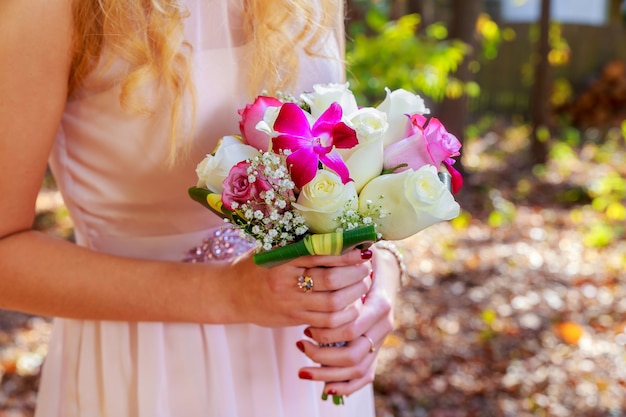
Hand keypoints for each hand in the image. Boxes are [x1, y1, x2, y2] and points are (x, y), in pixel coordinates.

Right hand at [227, 248, 372, 327]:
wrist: (232, 294)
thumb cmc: (257, 265)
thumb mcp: (274, 248)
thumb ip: (301, 243)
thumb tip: (339, 235)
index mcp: (283, 259)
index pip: (321, 255)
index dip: (347, 253)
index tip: (362, 249)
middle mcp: (286, 282)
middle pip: (331, 281)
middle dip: (355, 274)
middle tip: (366, 267)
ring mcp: (290, 304)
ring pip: (333, 304)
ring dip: (354, 294)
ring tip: (363, 284)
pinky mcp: (294, 320)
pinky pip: (326, 322)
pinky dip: (345, 315)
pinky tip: (352, 305)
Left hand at [294, 246, 400, 396]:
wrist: (385, 270)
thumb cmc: (364, 262)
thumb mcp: (355, 260)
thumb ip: (342, 265)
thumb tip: (320, 258)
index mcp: (380, 304)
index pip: (352, 328)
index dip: (327, 332)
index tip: (306, 327)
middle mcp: (384, 326)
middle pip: (354, 354)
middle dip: (322, 355)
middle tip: (301, 344)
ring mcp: (381, 340)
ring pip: (358, 369)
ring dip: (327, 374)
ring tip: (303, 369)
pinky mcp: (376, 350)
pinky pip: (365, 376)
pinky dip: (347, 386)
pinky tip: (326, 390)